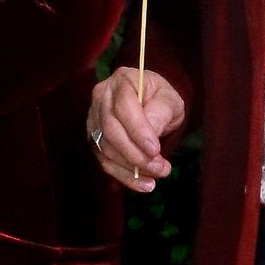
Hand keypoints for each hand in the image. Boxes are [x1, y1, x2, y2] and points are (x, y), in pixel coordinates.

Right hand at [89, 65, 185, 190]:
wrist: (150, 104)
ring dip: (132, 167)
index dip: (138, 130)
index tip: (156, 150)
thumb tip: (151, 133)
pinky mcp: (94, 138)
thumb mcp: (170, 99)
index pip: (124, 106)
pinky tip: (144, 184)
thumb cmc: (161, 99)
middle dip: (136, 154)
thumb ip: (162, 111)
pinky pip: (105, 161)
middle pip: (111, 130)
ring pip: (106, 148)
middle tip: (161, 168)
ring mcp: (94, 118)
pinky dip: (124, 176)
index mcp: (122, 80)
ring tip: (157, 174)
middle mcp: (102, 97)